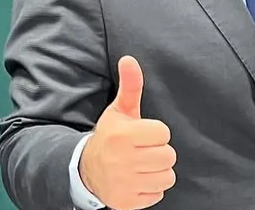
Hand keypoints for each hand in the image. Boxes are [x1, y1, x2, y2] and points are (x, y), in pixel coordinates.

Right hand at [79, 56, 176, 209]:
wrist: (86, 170)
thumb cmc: (110, 136)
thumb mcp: (119, 111)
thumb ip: (130, 86)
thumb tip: (129, 59)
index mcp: (123, 135)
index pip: (164, 134)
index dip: (156, 134)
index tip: (142, 135)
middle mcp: (122, 160)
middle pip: (168, 157)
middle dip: (158, 153)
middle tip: (143, 151)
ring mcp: (123, 183)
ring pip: (166, 177)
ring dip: (157, 173)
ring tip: (141, 166)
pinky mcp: (126, 202)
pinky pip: (157, 196)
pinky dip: (149, 190)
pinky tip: (136, 181)